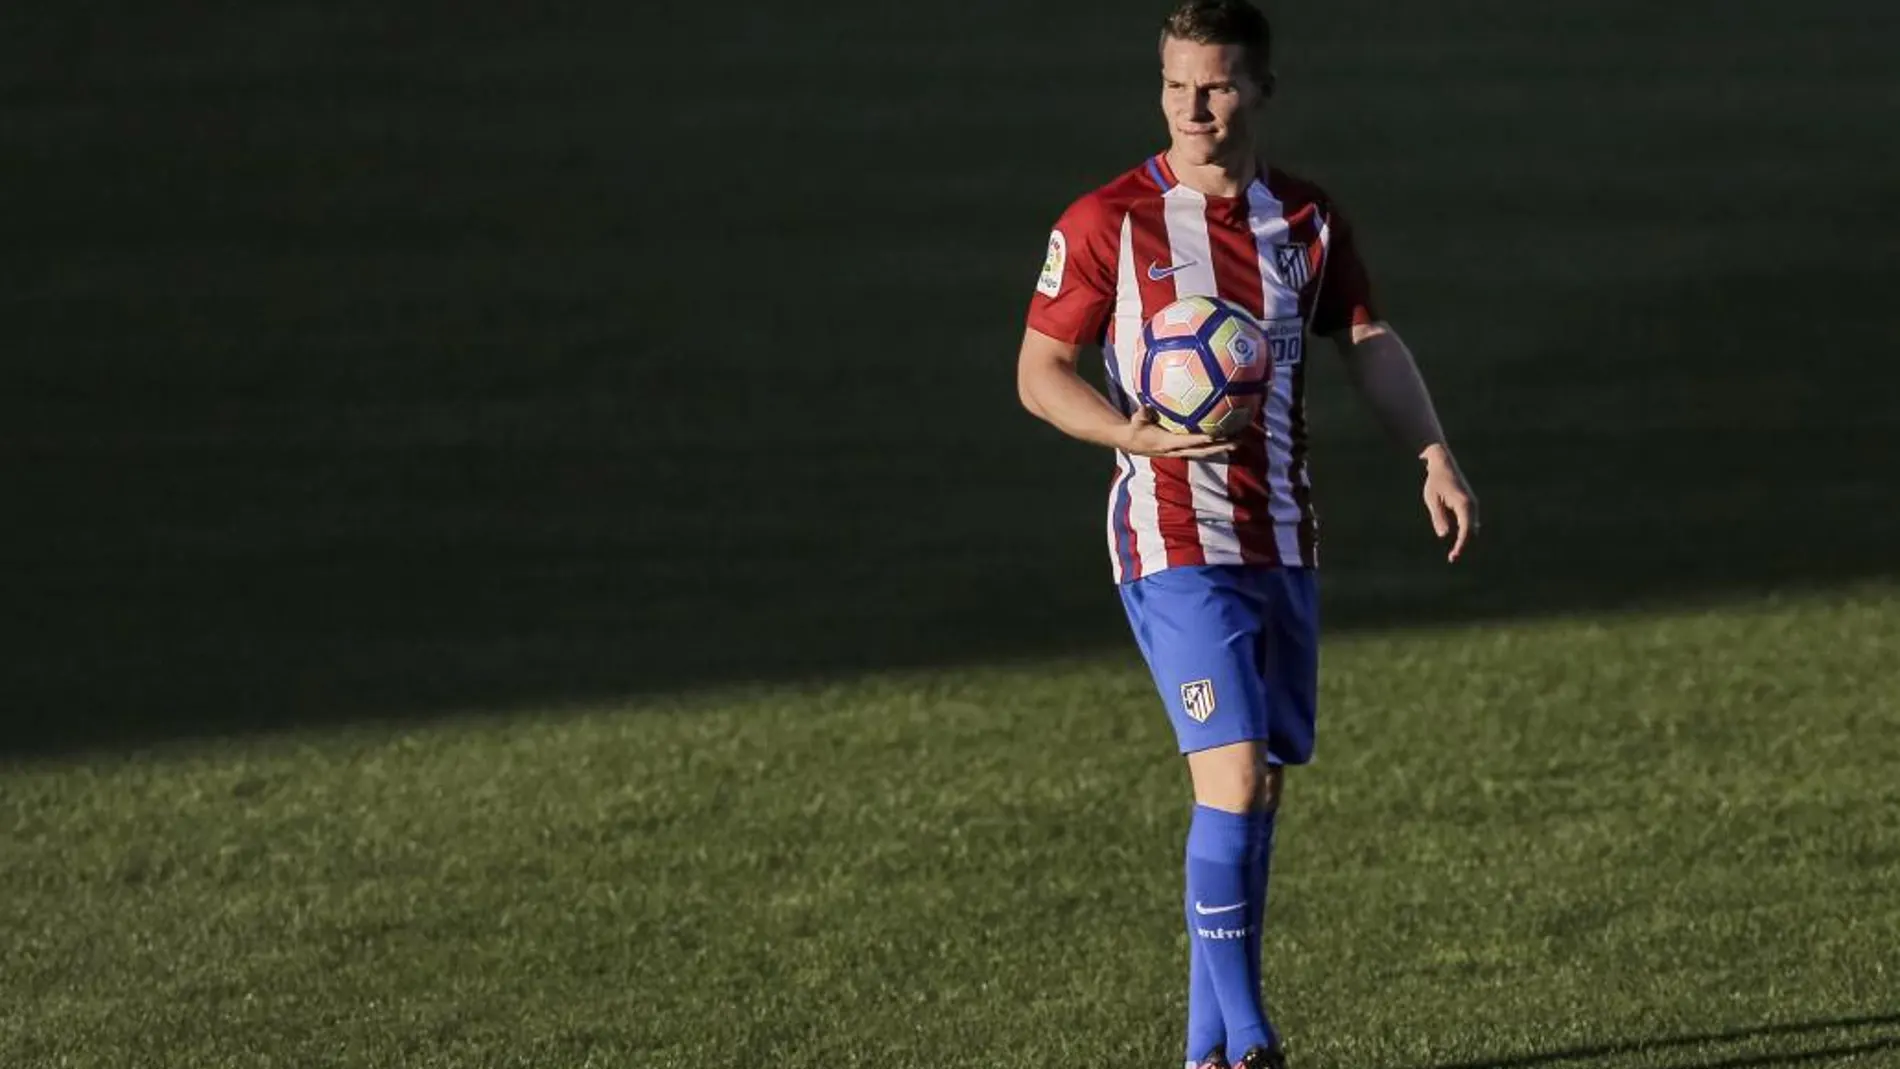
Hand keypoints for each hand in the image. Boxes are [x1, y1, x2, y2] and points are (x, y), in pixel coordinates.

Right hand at [1119, 406, 1237, 458]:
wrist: (1131, 443)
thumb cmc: (1135, 429)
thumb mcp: (1135, 422)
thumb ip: (1141, 415)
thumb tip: (1145, 405)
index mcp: (1166, 443)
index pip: (1187, 442)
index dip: (1200, 440)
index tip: (1214, 435)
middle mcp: (1176, 450)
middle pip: (1202, 450)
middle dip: (1219, 447)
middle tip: (1237, 442)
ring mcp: (1181, 451)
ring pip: (1204, 451)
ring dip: (1221, 447)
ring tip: (1239, 441)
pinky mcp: (1182, 449)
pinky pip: (1200, 448)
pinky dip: (1213, 444)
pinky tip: (1226, 437)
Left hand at [1420, 443, 1478, 561]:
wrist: (1442, 463)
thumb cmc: (1435, 480)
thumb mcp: (1432, 499)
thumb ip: (1438, 517)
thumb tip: (1444, 535)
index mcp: (1464, 505)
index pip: (1466, 531)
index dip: (1461, 545)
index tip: (1453, 556)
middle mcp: (1472, 506)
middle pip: (1471, 532)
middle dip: (1463, 545)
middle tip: (1451, 558)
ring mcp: (1472, 505)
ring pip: (1471, 528)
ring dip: (1464, 540)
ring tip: (1453, 553)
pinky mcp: (1468, 505)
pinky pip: (1469, 522)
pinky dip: (1464, 532)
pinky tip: (1457, 541)